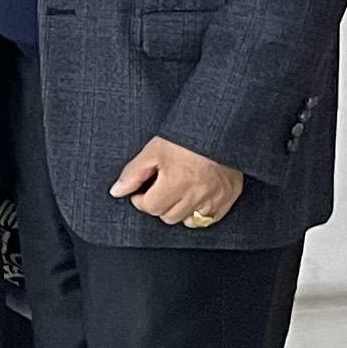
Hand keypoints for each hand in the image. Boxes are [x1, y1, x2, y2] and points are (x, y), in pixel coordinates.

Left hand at [112, 134, 243, 228]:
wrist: (219, 127)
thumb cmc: (186, 136)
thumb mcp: (154, 150)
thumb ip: (133, 174)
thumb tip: (117, 192)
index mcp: (177, 182)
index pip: (151, 208)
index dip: (142, 200)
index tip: (142, 191)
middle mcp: (198, 194)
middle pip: (169, 217)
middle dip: (160, 204)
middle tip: (161, 188)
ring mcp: (216, 197)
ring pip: (189, 221)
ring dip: (180, 210)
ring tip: (179, 191)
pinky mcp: (229, 196)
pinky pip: (211, 218)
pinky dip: (201, 212)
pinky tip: (196, 197)